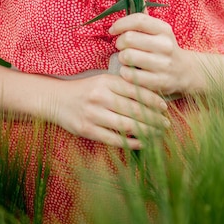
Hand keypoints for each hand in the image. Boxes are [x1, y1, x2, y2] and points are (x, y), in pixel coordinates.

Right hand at [50, 73, 169, 149]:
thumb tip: (152, 96)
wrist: (57, 100)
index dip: (153, 99)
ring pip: (127, 125)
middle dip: (154, 118)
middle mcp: (100, 96)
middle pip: (134, 109)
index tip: (164, 107)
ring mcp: (93, 114)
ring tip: (157, 133)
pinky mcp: (87, 130)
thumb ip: (123, 86)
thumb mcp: (103, 80)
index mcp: (106, 81)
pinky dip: (131, 142)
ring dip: (146, 131)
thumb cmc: (86, 90)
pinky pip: (114, 139)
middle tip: (166, 123)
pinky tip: (142, 142)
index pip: (136, 91)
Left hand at [109, 13, 195, 96]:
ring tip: (126, 59)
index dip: (120, 24)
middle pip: (128, 38)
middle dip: (119, 43)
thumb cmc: (165, 48)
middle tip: (121, 47)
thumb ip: (145, 18)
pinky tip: (129, 71)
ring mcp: (163, 64)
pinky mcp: (159, 82)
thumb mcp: (160, 31)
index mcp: (164, 29)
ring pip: (127, 56)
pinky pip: (131, 75)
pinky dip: (125, 73)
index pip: (138, 20)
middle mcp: (165, 45)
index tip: (113, 30)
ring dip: (121, 58)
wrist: (186, 72)